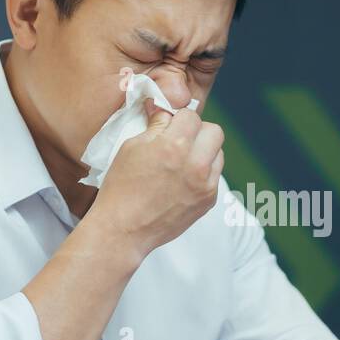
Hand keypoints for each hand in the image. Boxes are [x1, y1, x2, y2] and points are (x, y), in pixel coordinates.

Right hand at [87, 99, 224, 258]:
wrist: (124, 230)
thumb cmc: (121, 186)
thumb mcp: (131, 147)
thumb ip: (155, 125)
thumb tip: (165, 109)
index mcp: (174, 146)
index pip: (191, 116)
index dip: (178, 118)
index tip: (169, 126)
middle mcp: (195, 164)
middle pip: (214, 132)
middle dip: (198, 132)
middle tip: (180, 141)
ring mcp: (205, 185)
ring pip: (218, 154)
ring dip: (204, 152)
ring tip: (182, 162)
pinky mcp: (208, 200)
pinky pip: (214, 176)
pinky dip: (203, 173)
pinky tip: (183, 181)